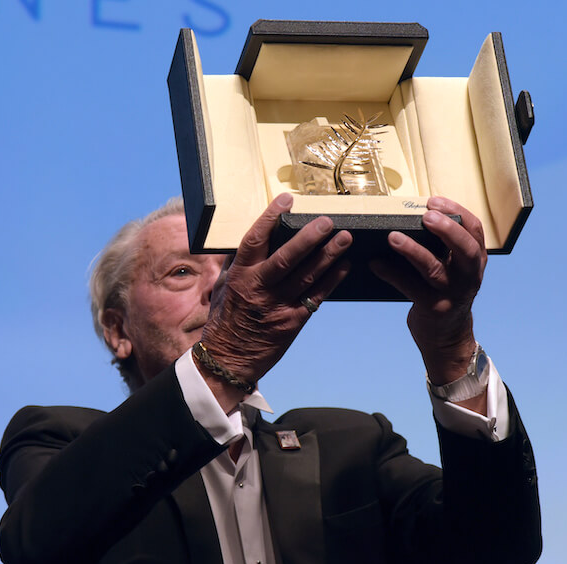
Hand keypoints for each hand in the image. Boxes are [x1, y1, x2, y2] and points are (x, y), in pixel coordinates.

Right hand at [199, 193, 351, 408]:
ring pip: (307, 276)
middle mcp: (259, 289)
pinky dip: (331, 281)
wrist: (227, 360)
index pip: (255, 240)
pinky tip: (344, 266)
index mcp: (239, 276)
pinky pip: (315, 298)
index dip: (270, 218)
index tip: (286, 200)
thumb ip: (236, 264)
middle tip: (327, 221)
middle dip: (309, 238)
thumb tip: (249, 240)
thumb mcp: (222, 287)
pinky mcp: (292, 322)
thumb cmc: (224, 320)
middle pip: (287, 258)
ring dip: (328, 256)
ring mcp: (277, 306)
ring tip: (345, 238)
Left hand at [371, 196, 486, 383]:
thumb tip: (408, 218)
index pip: (475, 230)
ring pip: (434, 269)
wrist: (447, 337)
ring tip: (393, 237)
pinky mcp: (434, 309)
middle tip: (426, 216)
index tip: (434, 201)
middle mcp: (469, 277)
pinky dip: (391, 274)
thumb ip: (442, 247)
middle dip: (447, 230)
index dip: (457, 212)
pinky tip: (375, 263)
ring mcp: (452, 294)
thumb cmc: (444, 292)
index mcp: (475, 261)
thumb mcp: (453, 269)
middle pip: (466, 249)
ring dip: (413, 251)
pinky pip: (410, 288)